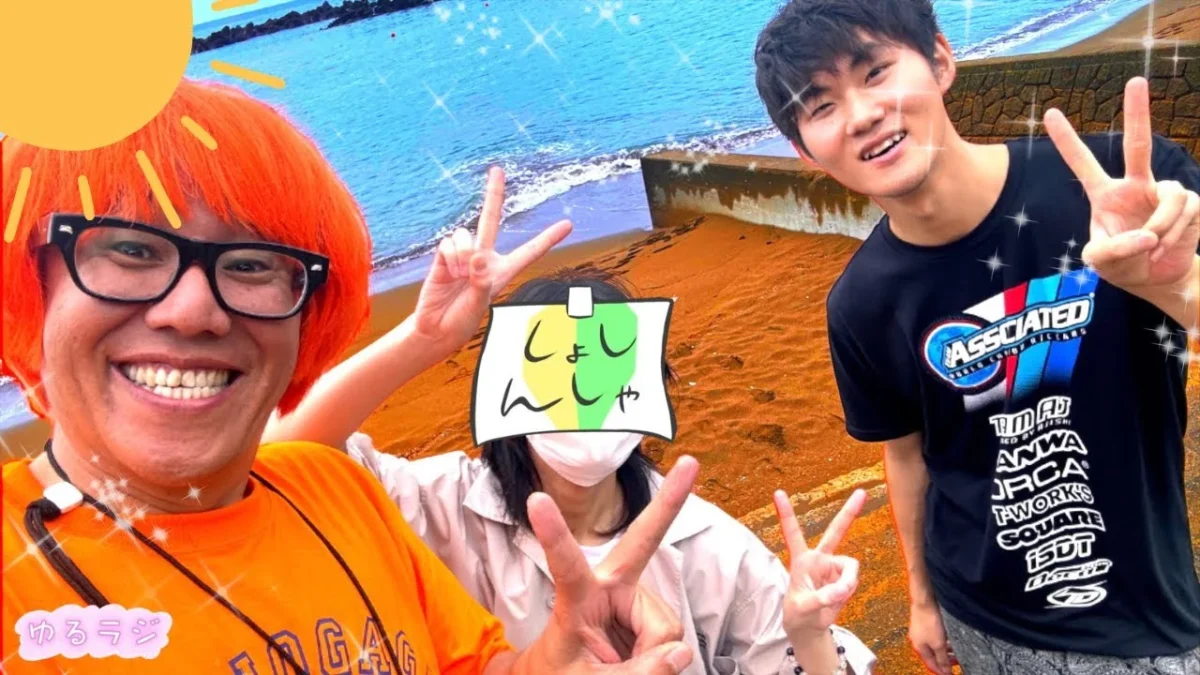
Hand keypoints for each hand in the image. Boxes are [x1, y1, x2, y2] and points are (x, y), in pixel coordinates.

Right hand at [412, 166, 572, 349]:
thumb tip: (478, 257)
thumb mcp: (479, 304)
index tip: (568, 225)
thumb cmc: (462, 319)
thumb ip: (481, 281)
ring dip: (463, 256)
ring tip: (459, 277)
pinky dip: (450, 258)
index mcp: (503, 271)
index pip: (530, 251)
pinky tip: (448, 273)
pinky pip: (448, 243)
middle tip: (497, 170)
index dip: (548, 238)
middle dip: (493, 194)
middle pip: (491, 218)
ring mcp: (463, 255)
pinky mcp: (443, 255)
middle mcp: (484, 257)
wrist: (435, 327)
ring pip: (466, 236)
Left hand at [520, 456, 700, 673]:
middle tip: (690, 463)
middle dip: (668, 505)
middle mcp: (607, 590)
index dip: (554, 534)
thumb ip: (633, 673)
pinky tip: (641, 662)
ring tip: (623, 668)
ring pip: (665, 626)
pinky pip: (671, 639)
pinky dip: (662, 659)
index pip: (564, 566)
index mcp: (575, 601)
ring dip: (654, 655)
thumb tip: (679, 653)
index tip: (537, 498)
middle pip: (643, 543)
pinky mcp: (648, 617)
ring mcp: (632, 601)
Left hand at [775, 489, 864, 640]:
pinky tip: (838, 598)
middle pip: (836, 531)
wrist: (809, 626)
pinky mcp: (844, 578)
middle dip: (849, 512)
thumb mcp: (802, 607)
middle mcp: (819, 558)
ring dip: (846, 582)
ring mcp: (833, 567)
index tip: (777, 492)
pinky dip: (848, 590)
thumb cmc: (798, 613)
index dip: (786, 513)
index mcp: (801, 559)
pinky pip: (853, 581)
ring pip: (850, 567)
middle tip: (862, 491)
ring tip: (835, 596)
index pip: (792, 532)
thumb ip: (821, 599)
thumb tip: (841, 591)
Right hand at [909, 600, 955, 674]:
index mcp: (920, 648)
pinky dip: (944, 641)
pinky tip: (951, 638)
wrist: (925, 600)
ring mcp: (921, 632)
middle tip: (959, 662)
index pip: (932, 666)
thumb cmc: (929, 620)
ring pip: (935, 646)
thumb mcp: (939, 644)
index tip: (952, 674)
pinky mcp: (925, 623)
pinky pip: (935, 637)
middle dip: (946, 661)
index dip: (942, 672)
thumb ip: (942, 659)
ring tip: (958, 650)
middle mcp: (919, 641)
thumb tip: (945, 672)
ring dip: (946, 651)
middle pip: (933, 656)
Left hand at [1043, 77, 1198, 290]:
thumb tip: (1146, 235)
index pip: (1083, 163)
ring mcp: (1163, 191)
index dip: (1067, 140)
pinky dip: (1173, 234)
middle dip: (1137, 112)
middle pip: (1137, 143)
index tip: (1049, 113)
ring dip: (1161, 227)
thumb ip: (1112, 251)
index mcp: (1105, 194)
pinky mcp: (1190, 203)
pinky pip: (1184, 211)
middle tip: (1135, 80)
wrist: (1156, 278)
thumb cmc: (1123, 264)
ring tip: (1151, 246)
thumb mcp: (1101, 261)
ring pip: (1169, 197)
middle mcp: (1135, 185)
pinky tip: (1165, 246)